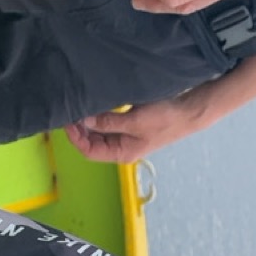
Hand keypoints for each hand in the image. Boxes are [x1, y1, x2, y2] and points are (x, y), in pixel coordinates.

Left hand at [66, 85, 214, 161]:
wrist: (187, 112)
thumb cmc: (165, 119)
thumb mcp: (134, 121)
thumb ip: (109, 121)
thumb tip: (84, 120)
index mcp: (122, 153)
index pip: (90, 151)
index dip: (76, 138)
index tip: (67, 120)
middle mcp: (121, 147)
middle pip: (91, 142)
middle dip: (79, 128)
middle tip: (69, 109)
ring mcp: (125, 136)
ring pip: (98, 131)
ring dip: (87, 120)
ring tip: (78, 105)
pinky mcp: (129, 124)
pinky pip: (107, 121)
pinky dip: (98, 114)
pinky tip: (92, 103)